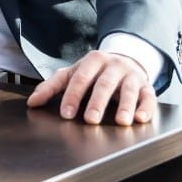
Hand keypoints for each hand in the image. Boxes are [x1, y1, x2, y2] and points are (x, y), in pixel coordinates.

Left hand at [26, 50, 155, 125]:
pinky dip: (146, 108)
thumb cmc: (93, 72)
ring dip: (125, 106)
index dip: (73, 96)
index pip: (80, 78)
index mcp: (92, 61)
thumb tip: (32, 103)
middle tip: (90, 120)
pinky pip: (149, 97)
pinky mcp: (147, 87)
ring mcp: (132, 75)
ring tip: (121, 121)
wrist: (125, 60)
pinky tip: (140, 119)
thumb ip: (52, 87)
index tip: (66, 114)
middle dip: (97, 102)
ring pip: (129, 90)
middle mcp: (113, 66)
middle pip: (104, 84)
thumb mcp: (72, 74)